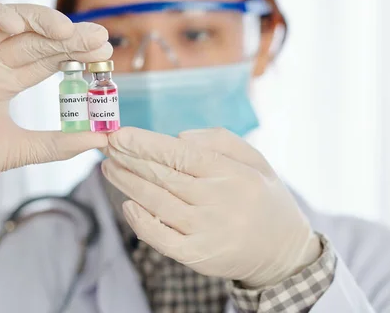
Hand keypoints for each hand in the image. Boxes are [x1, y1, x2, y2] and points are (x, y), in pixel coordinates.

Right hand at [0, 2, 110, 258]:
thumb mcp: (23, 148)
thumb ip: (61, 143)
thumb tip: (103, 139)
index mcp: (8, 80)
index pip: (49, 59)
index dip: (76, 53)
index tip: (104, 53)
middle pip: (37, 39)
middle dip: (68, 37)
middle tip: (98, 38)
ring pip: (11, 21)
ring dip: (40, 21)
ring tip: (66, 31)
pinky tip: (18, 26)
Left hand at [102, 127, 321, 288]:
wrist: (283, 251)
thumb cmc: (264, 199)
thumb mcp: (255, 160)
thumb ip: (220, 141)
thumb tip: (178, 137)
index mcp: (232, 174)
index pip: (180, 154)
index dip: (146, 143)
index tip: (120, 133)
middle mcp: (217, 201)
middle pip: (163, 176)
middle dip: (130, 158)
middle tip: (106, 145)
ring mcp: (206, 231)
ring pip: (156, 203)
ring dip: (128, 183)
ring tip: (109, 167)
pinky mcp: (197, 255)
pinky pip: (161, 238)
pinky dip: (141, 222)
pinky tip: (127, 205)